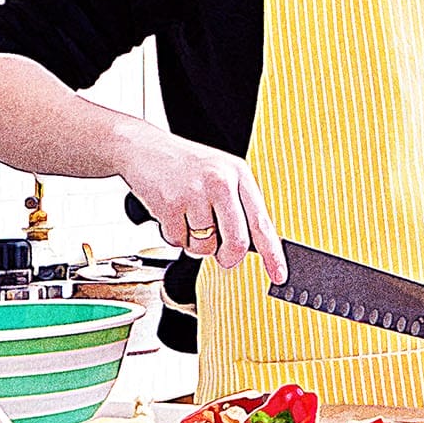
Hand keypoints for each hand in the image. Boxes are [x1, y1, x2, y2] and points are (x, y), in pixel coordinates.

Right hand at [119, 130, 284, 283]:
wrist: (144, 148)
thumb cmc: (186, 165)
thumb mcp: (221, 173)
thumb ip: (239, 204)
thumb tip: (254, 245)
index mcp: (239, 173)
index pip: (262, 221)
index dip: (272, 253)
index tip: (278, 275)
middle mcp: (219, 182)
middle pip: (236, 242)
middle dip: (228, 257)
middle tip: (223, 256)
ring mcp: (194, 193)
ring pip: (205, 246)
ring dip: (196, 244)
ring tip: (189, 218)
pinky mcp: (169, 205)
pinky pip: (178, 242)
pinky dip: (175, 236)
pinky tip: (172, 214)